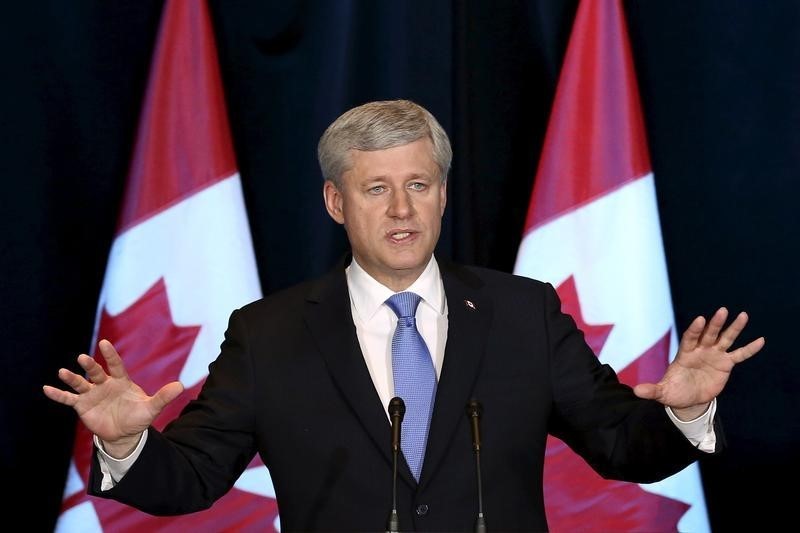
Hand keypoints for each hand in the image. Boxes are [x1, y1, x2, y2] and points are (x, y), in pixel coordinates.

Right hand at [43, 339, 183, 456]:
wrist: (124, 434)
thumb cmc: (137, 417)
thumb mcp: (151, 408)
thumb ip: (163, 397)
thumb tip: (181, 386)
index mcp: (121, 381)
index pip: (115, 365)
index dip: (110, 355)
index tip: (104, 343)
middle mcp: (104, 384)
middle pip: (96, 372)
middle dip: (90, 366)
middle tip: (83, 358)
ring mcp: (92, 394)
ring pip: (80, 384)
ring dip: (72, 378)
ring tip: (62, 372)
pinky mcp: (82, 406)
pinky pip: (68, 399)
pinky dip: (58, 394)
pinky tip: (46, 388)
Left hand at [633, 307, 764, 419]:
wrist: (689, 399)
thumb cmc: (674, 391)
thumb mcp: (663, 393)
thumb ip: (652, 390)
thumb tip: (635, 391)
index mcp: (685, 354)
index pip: (690, 338)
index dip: (695, 329)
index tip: (700, 320)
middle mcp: (700, 350)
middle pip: (709, 334)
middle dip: (715, 324)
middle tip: (722, 310)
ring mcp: (714, 355)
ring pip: (725, 339)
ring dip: (733, 328)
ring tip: (743, 315)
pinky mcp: (725, 364)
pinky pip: (739, 355)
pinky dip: (749, 349)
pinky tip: (760, 340)